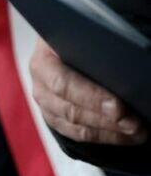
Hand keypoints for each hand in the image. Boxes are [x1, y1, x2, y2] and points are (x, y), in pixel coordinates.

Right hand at [29, 39, 147, 144]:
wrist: (66, 44)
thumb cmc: (80, 39)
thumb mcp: (83, 38)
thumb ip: (96, 51)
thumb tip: (124, 66)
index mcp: (44, 57)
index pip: (62, 82)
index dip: (90, 96)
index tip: (118, 107)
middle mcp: (39, 80)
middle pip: (69, 109)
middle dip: (105, 119)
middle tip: (134, 124)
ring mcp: (44, 101)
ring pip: (74, 125)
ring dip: (109, 132)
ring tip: (137, 132)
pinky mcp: (53, 116)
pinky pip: (77, 134)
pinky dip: (104, 137)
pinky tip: (126, 136)